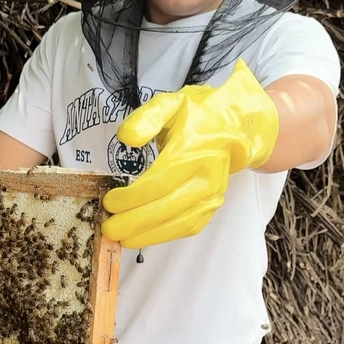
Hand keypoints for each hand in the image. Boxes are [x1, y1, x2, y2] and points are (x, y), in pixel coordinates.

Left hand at [101, 59, 278, 248]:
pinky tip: (143, 237)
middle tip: (109, 229)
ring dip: (148, 235)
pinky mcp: (212, 208)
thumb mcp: (170, 104)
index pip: (160, 181)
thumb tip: (126, 137)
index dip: (133, 196)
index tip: (109, 202)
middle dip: (135, 222)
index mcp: (194, 150)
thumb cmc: (196, 116)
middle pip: (168, 207)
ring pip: (178, 223)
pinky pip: (187, 228)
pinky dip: (164, 236)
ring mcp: (213, 195)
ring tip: (122, 239)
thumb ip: (147, 118)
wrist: (234, 128)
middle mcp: (207, 176)